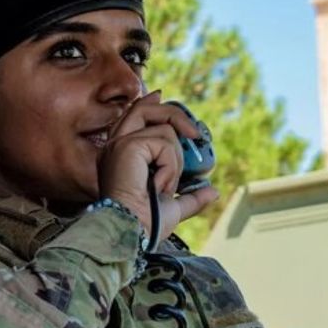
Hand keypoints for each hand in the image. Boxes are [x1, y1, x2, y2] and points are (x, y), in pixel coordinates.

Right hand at [98, 91, 219, 240]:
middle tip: (196, 135)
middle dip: (174, 115)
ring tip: (164, 186)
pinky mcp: (128, 146)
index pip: (133, 117)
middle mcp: (115, 147)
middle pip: (145, 109)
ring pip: (165, 130)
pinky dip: (170, 166)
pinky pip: (164, 142)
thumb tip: (212, 191)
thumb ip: (191, 197)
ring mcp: (120, 144)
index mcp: (120, 157)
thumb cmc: (144, 225)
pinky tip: (159, 185)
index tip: (161, 96)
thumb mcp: (173, 207)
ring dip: (175, 161)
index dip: (150, 104)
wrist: (133, 232)